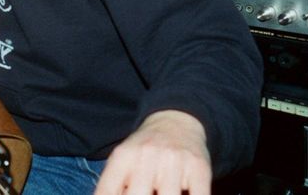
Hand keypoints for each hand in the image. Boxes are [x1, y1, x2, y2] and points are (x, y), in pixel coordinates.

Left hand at [94, 110, 211, 194]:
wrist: (176, 121)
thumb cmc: (145, 150)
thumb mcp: (124, 160)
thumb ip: (113, 185)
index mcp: (123, 157)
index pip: (108, 191)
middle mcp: (147, 156)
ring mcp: (174, 161)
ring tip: (159, 193)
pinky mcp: (199, 169)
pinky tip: (184, 194)